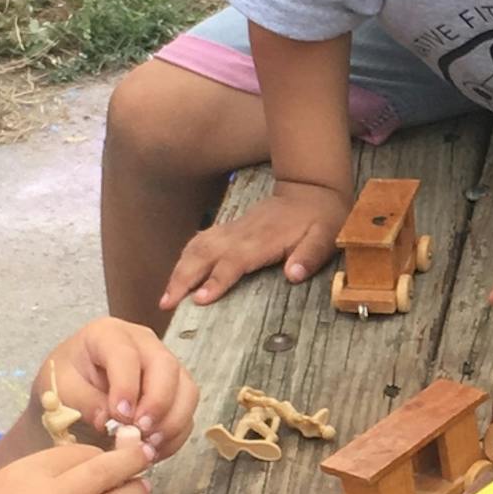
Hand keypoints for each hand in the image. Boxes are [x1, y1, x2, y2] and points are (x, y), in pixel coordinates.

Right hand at [0, 437, 151, 493]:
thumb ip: (38, 481)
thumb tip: (84, 470)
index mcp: (25, 475)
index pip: (81, 452)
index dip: (100, 454)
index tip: (111, 456)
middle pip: (109, 469)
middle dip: (134, 459)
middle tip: (146, 456)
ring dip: (135, 493)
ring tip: (140, 489)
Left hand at [41, 319, 199, 459]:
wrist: (74, 384)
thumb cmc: (66, 379)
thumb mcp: (60, 387)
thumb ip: (83, 401)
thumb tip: (109, 421)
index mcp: (109, 334)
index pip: (126, 356)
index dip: (127, 387)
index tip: (120, 416)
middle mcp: (143, 343)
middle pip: (167, 368)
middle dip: (158, 404)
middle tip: (141, 432)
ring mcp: (163, 364)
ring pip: (186, 389)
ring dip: (173, 421)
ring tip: (149, 445)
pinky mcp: (175, 388)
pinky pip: (187, 411)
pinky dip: (176, 434)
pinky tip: (155, 449)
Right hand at [161, 179, 349, 311]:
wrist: (311, 189)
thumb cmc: (320, 218)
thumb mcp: (326, 237)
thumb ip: (310, 256)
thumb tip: (293, 274)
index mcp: (263, 240)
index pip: (234, 262)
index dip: (216, 280)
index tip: (199, 299)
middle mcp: (242, 234)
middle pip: (205, 254)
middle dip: (183, 278)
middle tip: (166, 303)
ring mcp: (233, 229)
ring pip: (197, 246)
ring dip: (179, 269)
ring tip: (166, 294)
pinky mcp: (230, 228)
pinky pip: (201, 240)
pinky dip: (186, 256)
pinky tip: (178, 272)